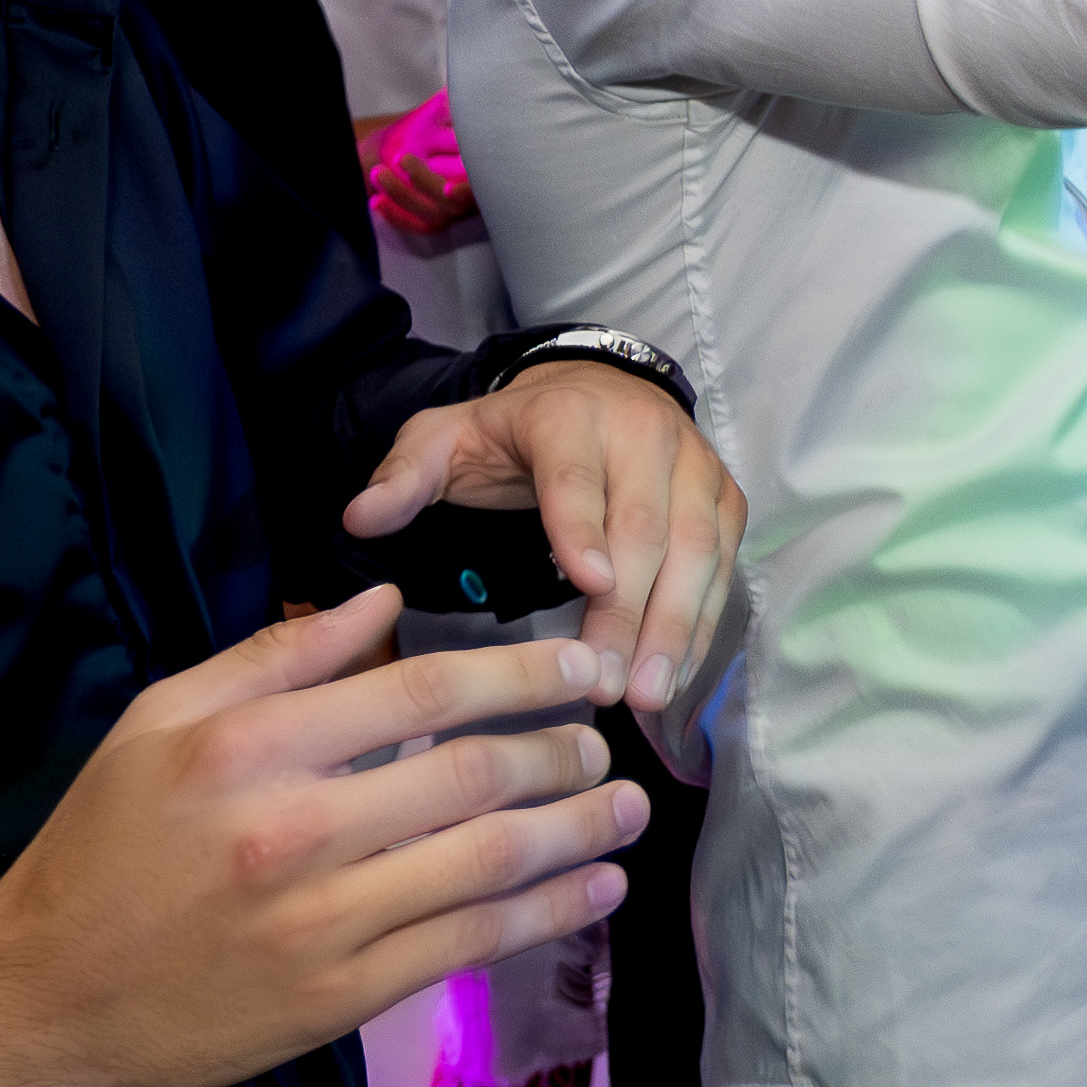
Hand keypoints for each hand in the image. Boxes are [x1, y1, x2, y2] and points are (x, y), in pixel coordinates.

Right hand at [0, 598, 645, 1086]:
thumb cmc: (101, 848)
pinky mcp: (340, 997)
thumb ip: (273, 657)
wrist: (42, 998)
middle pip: (474, 772)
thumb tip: (382, 602)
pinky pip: (470, 944)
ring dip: (579, 830)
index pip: (420, 690)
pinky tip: (596, 889)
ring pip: (490, 860)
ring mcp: (324, 920)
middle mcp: (296, 827)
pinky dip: (548, 913)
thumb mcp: (159, 722)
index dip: (520, 672)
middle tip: (608, 737)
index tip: (581, 664)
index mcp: (251, 745)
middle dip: (564, 749)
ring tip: (628, 805)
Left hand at [347, 355, 740, 715]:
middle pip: (646, 526)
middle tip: (606, 684)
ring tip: (647, 694)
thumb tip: (362, 518)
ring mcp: (694, 464)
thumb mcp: (444, 439)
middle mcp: (643, 432)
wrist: (595, 392)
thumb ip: (403, 477)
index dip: (583, 529)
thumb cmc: (511, 434)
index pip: (577, 476)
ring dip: (676, 627)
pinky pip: (723, 565)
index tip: (590, 586)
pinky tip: (675, 676)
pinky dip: (703, 625)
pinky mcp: (724, 497)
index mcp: (567, 415)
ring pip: (697, 550)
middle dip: (630, 611)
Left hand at [360, 94, 477, 234]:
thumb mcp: (449, 115)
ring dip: (402, 195)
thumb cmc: (449, 127)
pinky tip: (375, 201)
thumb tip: (452, 95)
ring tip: (378, 174)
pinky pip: (416, 225)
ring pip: (431, 213)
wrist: (441, 149)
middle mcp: (473, 196)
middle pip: (451, 201)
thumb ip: (454, 111)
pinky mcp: (435, 220)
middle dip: (424, 182)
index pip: (479, 186)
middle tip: (403, 159)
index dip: (468, 192)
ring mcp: (454, 211)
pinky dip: (395, 216)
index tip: (450, 189)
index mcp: (484, 172)